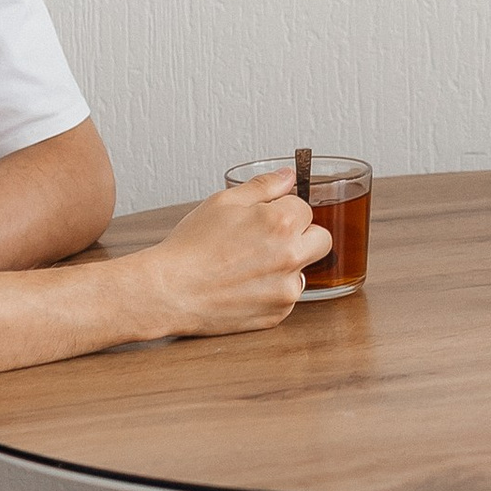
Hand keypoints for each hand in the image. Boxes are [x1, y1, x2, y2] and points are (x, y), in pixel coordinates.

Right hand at [136, 173, 331, 339]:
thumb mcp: (223, 201)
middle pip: (321, 239)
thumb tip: (289, 176)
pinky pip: (286, 296)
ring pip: (303, 270)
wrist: (169, 291)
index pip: (305, 208)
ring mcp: (286, 289)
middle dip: (302, 235)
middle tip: (270, 238)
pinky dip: (271, 290)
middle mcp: (291, 256)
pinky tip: (243, 285)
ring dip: (287, 265)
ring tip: (248, 265)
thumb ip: (264, 185)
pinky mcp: (277, 314)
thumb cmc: (191, 246)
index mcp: (282, 222)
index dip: (283, 210)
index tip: (264, 217)